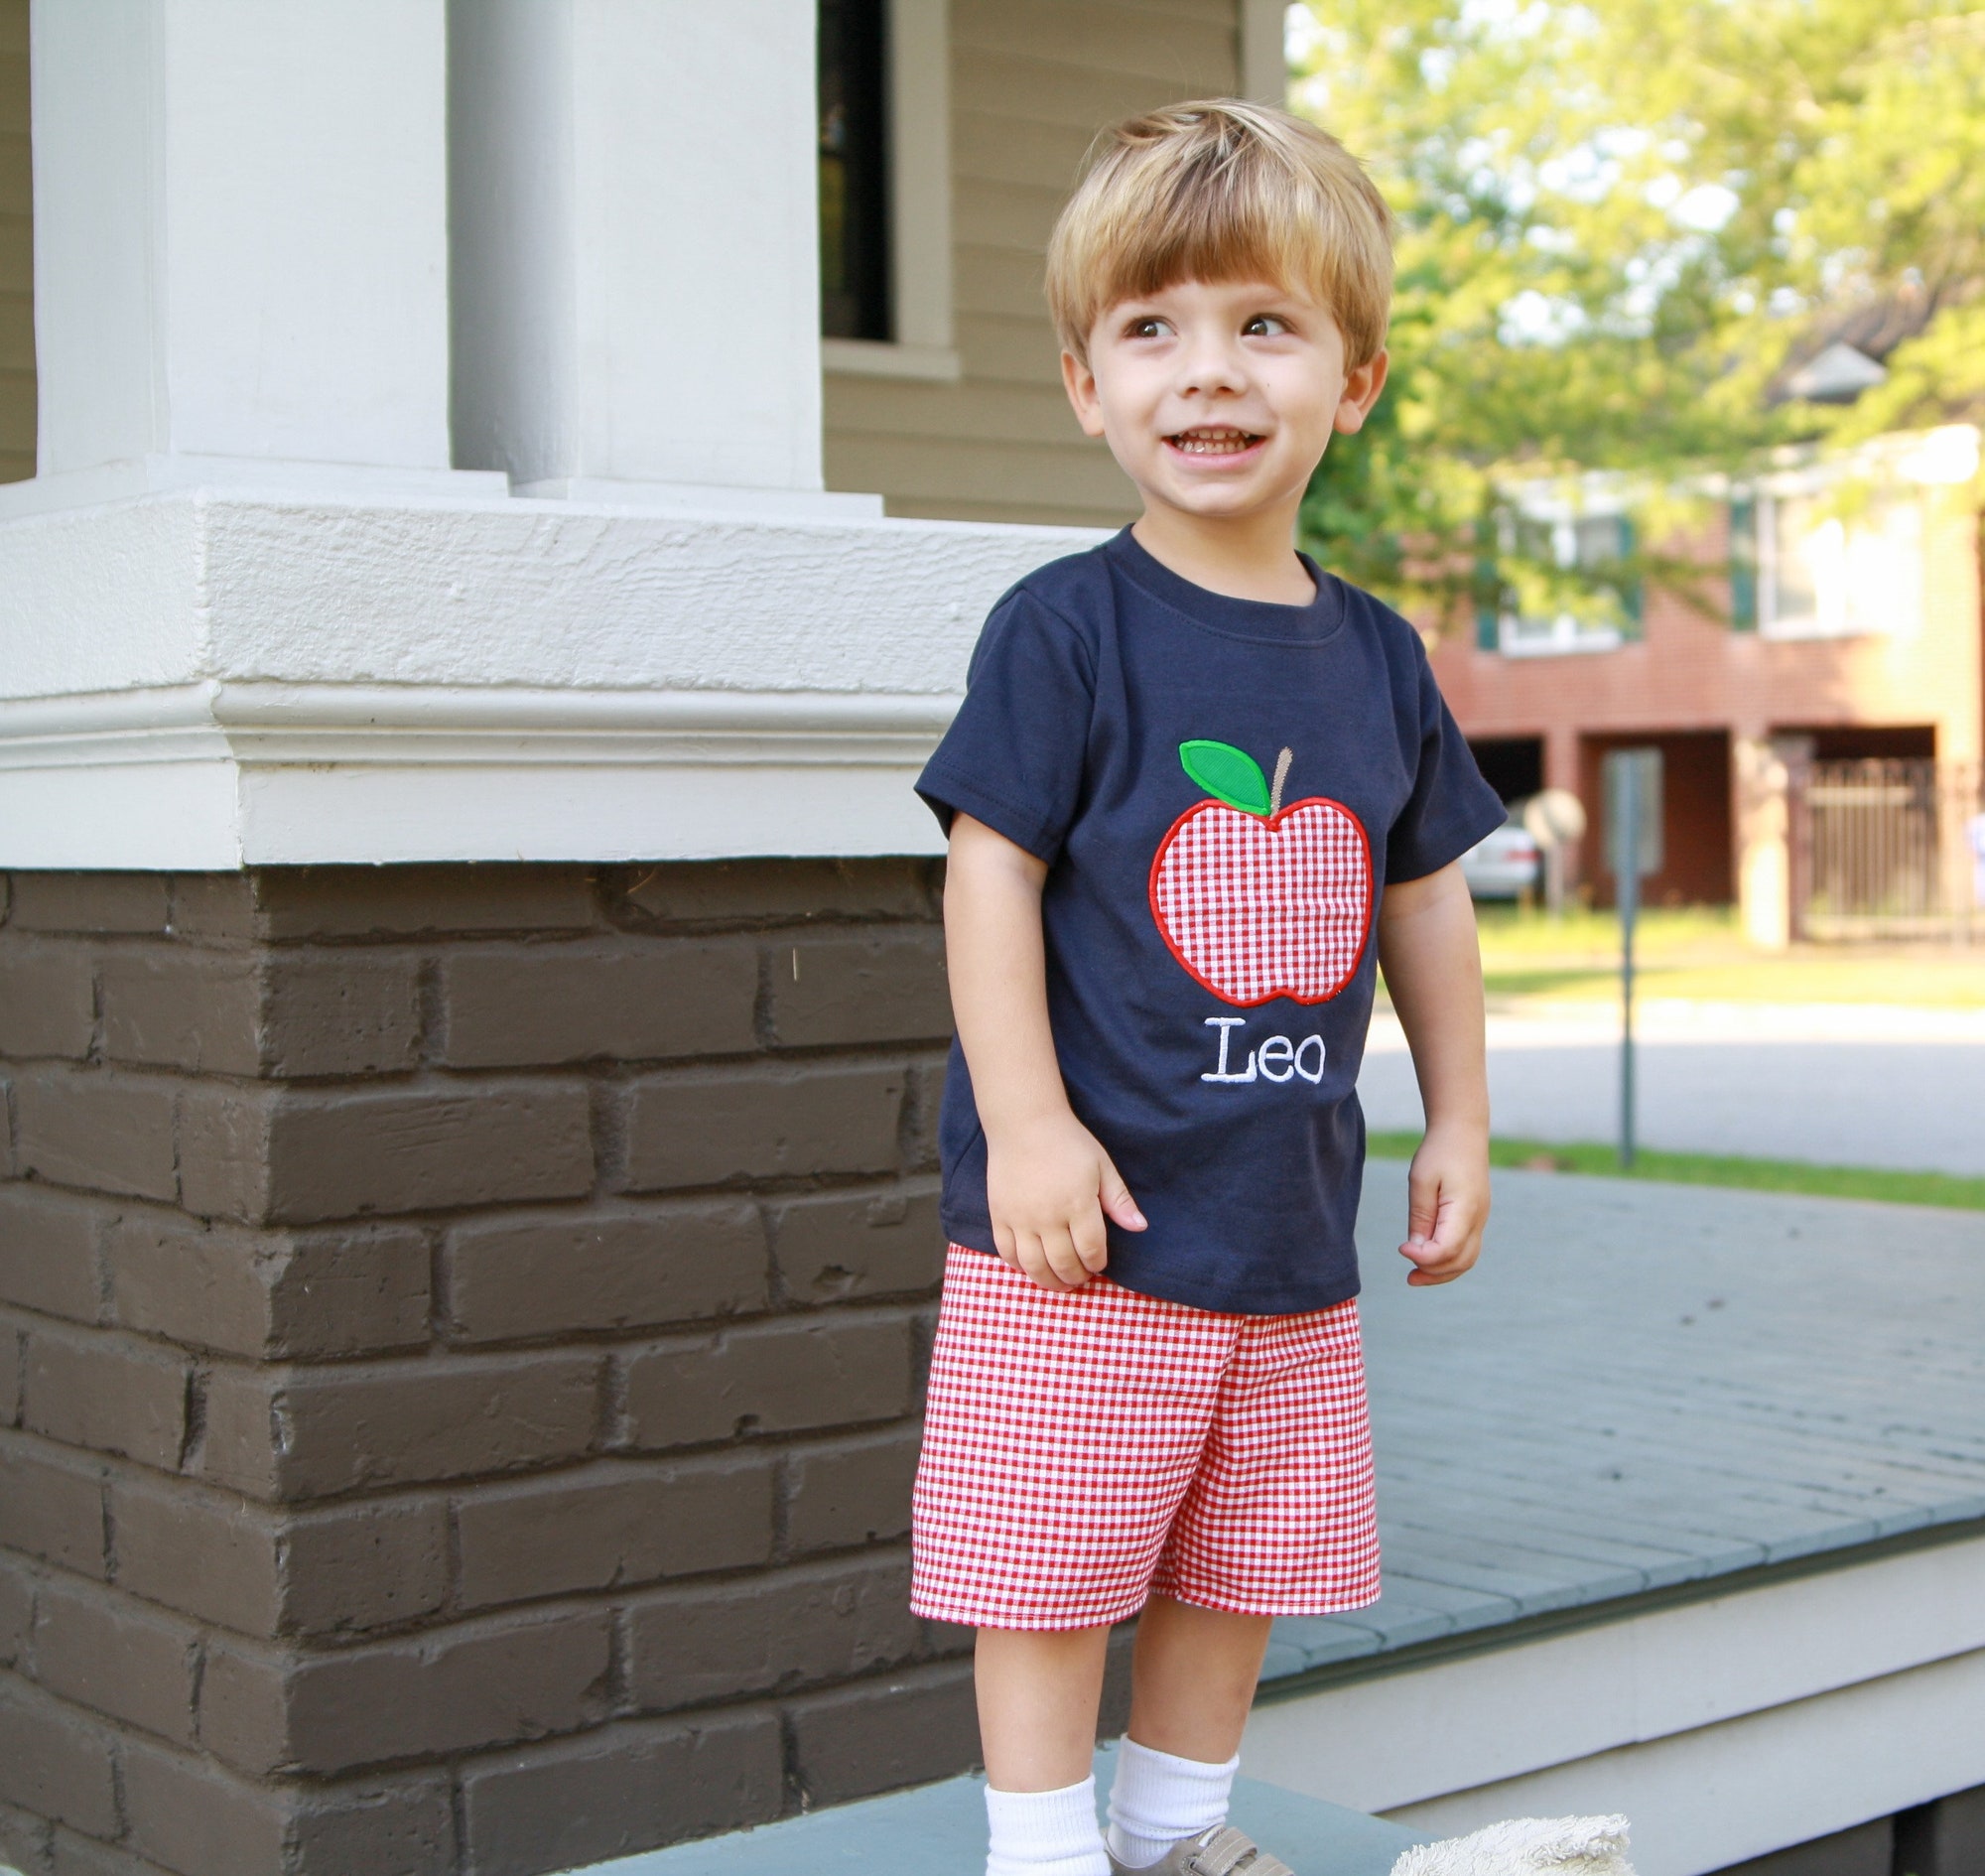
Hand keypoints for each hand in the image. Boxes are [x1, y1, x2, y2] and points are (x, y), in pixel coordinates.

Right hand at [986, 1110, 1146, 1291]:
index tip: (1099, 1264)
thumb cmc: (1068, 1143)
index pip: (1091, 1250)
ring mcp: (1020, 1218)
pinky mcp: (999, 1216)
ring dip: (1049, 1281)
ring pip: (1034, 1266)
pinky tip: (1031, 1267)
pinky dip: (1020, 1267)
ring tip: (1059, 1282)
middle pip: (1063, 1263)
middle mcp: (1048, 1216)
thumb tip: (1140, 1228)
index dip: (1097, 1263)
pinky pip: (1007, 1253)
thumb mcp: (1102, 1167)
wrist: (1024, 1123)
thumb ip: (1119, 1200)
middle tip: (1080, 1277)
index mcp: (1078, 1204)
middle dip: (1076, 1277)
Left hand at [1398, 1123, 1488, 1286]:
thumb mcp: (1421, 1181)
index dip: (1423, 1257)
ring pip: (1467, 1259)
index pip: (1446, 1249)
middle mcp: (1478, 1219)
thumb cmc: (1439, 1152)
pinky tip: (1429, 1260)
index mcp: (1465, 1209)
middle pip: (1460, 1261)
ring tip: (1416, 1277)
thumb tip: (1416, 1249)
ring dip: (1443, 1272)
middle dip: (1433, 1274)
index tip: (1401, 1248)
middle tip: (1408, 1277)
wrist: (1462, 1131)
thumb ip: (1420, 1217)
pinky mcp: (1476, 1217)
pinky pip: (1467, 1249)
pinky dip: (1450, 1261)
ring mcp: (1480, 1219)